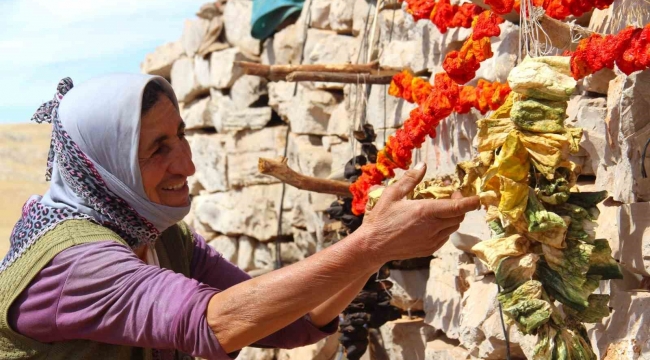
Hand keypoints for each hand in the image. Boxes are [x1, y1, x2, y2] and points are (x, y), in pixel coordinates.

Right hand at [357, 163, 479, 264]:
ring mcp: (432, 240)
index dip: (471, 201)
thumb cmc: (381, 219)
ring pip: (453, 227)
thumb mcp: (392, 194)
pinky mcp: (429, 249)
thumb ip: (410, 179)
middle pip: (459, 216)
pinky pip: (445, 237)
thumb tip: (423, 165)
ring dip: (453, 216)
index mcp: (425, 211)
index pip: (457, 206)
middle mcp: (432, 227)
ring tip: (441, 208)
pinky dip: (445, 228)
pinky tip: (433, 222)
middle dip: (460, 204)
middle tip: (452, 194)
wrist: (373, 246)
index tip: (478, 197)